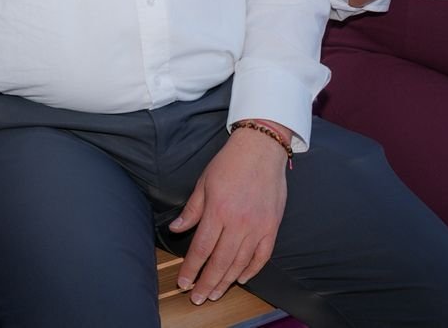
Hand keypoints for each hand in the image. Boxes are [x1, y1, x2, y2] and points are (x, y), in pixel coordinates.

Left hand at [167, 124, 288, 305]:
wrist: (261, 149)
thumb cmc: (229, 163)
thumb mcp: (204, 183)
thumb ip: (191, 210)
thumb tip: (176, 229)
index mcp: (218, 211)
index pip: (201, 249)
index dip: (191, 269)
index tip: (184, 283)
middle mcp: (238, 223)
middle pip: (220, 262)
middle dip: (206, 283)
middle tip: (197, 297)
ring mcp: (257, 226)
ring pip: (240, 263)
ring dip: (226, 281)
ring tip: (215, 293)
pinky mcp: (272, 226)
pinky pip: (262, 256)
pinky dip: (252, 270)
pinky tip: (241, 278)